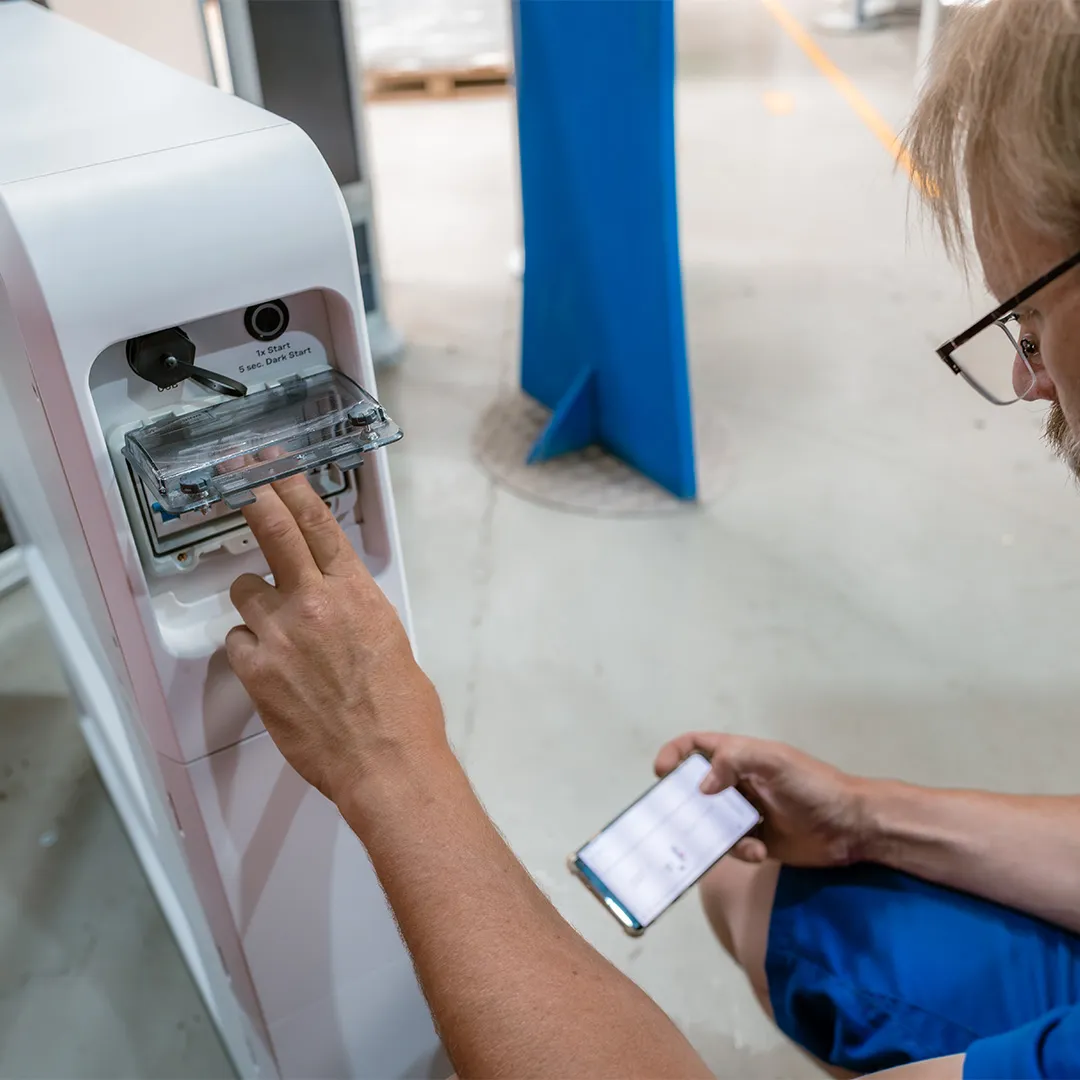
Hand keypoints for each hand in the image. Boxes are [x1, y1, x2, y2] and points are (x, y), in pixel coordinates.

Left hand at [225, 474, 446, 809]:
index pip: (317, 523)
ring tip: (275, 624)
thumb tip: (336, 602)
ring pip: (245, 591)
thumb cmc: (403, 706)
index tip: (272, 466)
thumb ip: (356, 610)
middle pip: (273, 531)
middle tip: (238, 478)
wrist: (384, 761)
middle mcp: (314, 601)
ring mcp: (279, 634)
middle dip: (253, 498)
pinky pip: (238, 642)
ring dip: (256, 600)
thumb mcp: (390, 639)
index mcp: (356, 592)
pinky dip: (251, 648)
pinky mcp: (256, 671)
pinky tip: (270, 667)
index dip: (291, 487)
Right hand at [654, 733, 868, 866]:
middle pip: (696, 788)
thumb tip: (701, 786)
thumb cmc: (815, 786)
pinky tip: (758, 851)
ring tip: (728, 839)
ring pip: (711, 822)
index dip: (676, 754)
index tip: (662, 773)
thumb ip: (735, 761)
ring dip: (713, 832)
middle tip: (680, 818)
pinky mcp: (758, 841)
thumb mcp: (775, 762)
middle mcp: (739, 783)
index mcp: (741, 757)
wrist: (853, 827)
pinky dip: (739, 850)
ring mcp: (747, 813)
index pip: (697, 746)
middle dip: (686, 803)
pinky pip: (732, 847)